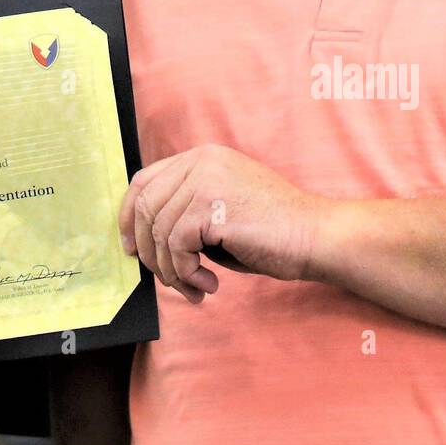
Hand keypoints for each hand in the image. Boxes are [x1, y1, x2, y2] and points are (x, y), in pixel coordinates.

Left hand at [119, 145, 330, 304]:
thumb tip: (143, 243)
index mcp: (201, 157)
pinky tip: (208, 284)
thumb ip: (184, 214)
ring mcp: (206, 178)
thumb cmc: (271, 233)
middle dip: (150, 252)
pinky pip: (176, 245)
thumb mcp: (218, 213)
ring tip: (196, 287)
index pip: (144, 181)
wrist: (315, 236)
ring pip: (159, 231)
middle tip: (170, 280)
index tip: (131, 248)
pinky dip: (185, 273)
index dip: (130, 217)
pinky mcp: (211, 204)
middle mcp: (200, 161)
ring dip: (172, 270)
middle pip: (145, 206)